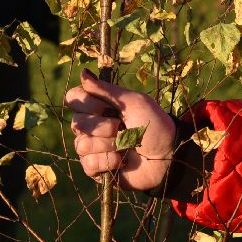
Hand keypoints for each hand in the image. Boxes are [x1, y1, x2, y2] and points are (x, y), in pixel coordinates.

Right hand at [66, 71, 176, 191]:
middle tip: (121, 127)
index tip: (106, 107)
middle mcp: (93, 126)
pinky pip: (88, 164)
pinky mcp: (96, 169)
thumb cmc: (154, 125)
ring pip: (81, 145)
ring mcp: (93, 148)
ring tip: (125, 145)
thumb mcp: (134, 102)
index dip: (86, 103)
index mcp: (100, 107)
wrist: (168, 155)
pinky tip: (122, 161)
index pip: (73, 98)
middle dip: (102, 126)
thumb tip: (83, 73)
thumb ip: (106, 90)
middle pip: (76, 123)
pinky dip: (108, 161)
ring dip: (108, 145)